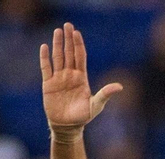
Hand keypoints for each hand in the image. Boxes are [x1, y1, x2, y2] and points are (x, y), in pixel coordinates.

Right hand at [40, 23, 121, 137]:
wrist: (67, 127)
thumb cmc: (83, 117)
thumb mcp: (96, 105)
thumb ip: (105, 94)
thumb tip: (120, 87)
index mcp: (81, 77)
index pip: (80, 56)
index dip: (78, 45)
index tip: (77, 33)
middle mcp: (70, 75)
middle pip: (69, 53)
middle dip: (68, 39)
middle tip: (67, 25)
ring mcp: (59, 78)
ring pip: (58, 57)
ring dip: (57, 44)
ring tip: (57, 31)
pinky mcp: (48, 84)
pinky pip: (46, 68)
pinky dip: (44, 58)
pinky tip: (44, 47)